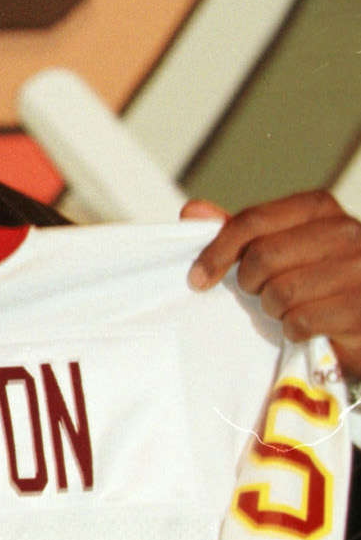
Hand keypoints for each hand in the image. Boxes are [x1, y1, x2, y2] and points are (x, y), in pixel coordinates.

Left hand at [186, 191, 360, 373]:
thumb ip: (240, 232)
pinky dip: (294, 330)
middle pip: (263, 256)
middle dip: (250, 283)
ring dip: (274, 309)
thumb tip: (193, 210)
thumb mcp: (281, 251)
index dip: (218, 250)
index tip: (197, 278)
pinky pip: (301, 321)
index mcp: (320, 209)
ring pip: (280, 292)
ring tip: (290, 308)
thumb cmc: (317, 282)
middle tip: (260, 293)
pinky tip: (307, 327)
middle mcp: (347, 232)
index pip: (253, 220)